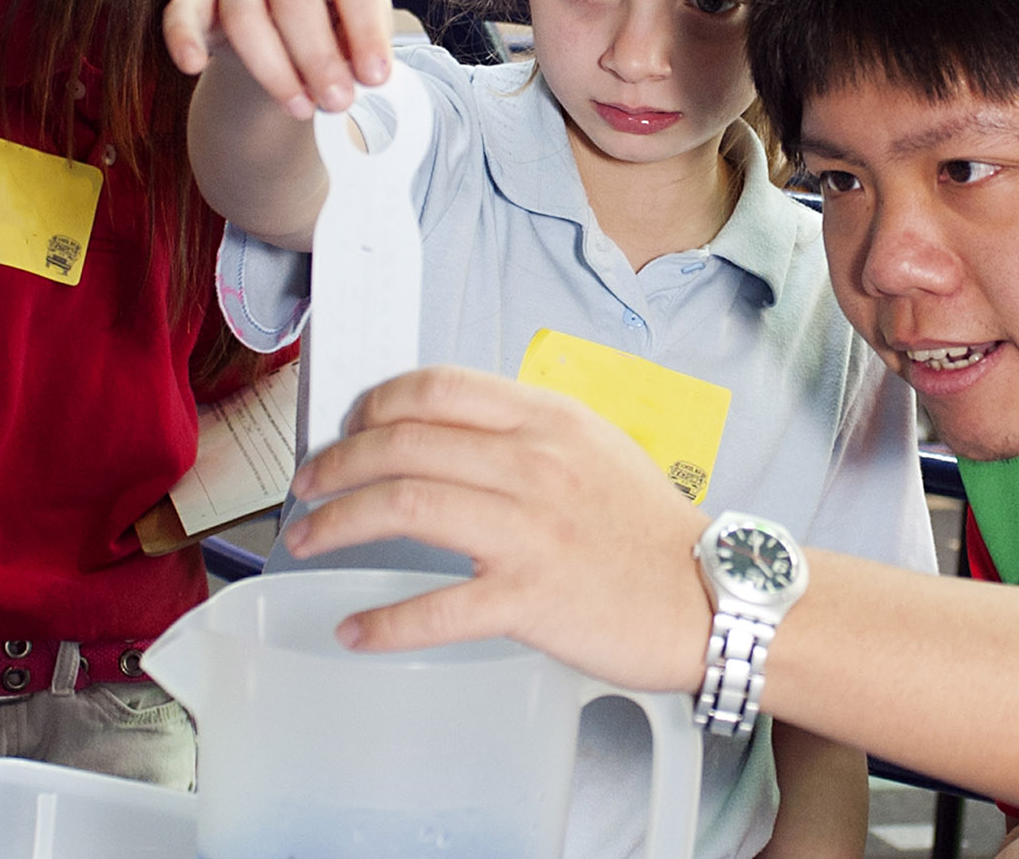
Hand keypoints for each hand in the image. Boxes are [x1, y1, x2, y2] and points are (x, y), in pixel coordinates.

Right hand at [161, 0, 395, 118]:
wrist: (291, 30)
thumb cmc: (336, 24)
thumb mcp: (361, 32)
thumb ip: (365, 51)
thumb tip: (368, 80)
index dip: (366, 32)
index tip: (376, 77)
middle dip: (319, 57)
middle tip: (339, 102)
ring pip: (245, 14)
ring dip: (273, 69)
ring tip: (302, 108)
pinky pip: (182, 13)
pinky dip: (183, 38)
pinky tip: (192, 65)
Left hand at [280, 365, 713, 693]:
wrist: (711, 595)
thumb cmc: (647, 529)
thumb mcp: (593, 448)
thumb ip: (524, 431)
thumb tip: (443, 431)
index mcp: (548, 419)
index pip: (436, 389)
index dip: (373, 406)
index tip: (347, 430)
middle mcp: (535, 463)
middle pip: (402, 443)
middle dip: (335, 465)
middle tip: (307, 490)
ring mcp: (532, 530)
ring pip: (405, 506)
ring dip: (337, 523)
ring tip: (307, 541)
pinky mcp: (532, 598)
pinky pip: (437, 607)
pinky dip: (385, 621)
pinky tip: (355, 629)